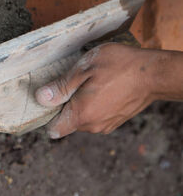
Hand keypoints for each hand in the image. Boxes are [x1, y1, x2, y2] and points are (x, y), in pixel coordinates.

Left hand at [34, 43, 173, 138]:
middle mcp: (93, 125)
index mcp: (82, 115)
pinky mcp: (115, 121)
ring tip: (87, 83)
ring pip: (81, 119)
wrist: (154, 73)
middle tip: (70, 83)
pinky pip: (94, 116)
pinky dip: (92, 105)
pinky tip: (99, 87)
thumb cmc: (119, 66)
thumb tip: (40, 98)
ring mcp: (106, 125)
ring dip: (78, 104)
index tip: (47, 100)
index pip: (54, 129)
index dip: (46, 116)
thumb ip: (61, 87)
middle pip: (66, 122)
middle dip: (63, 106)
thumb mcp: (84, 69)